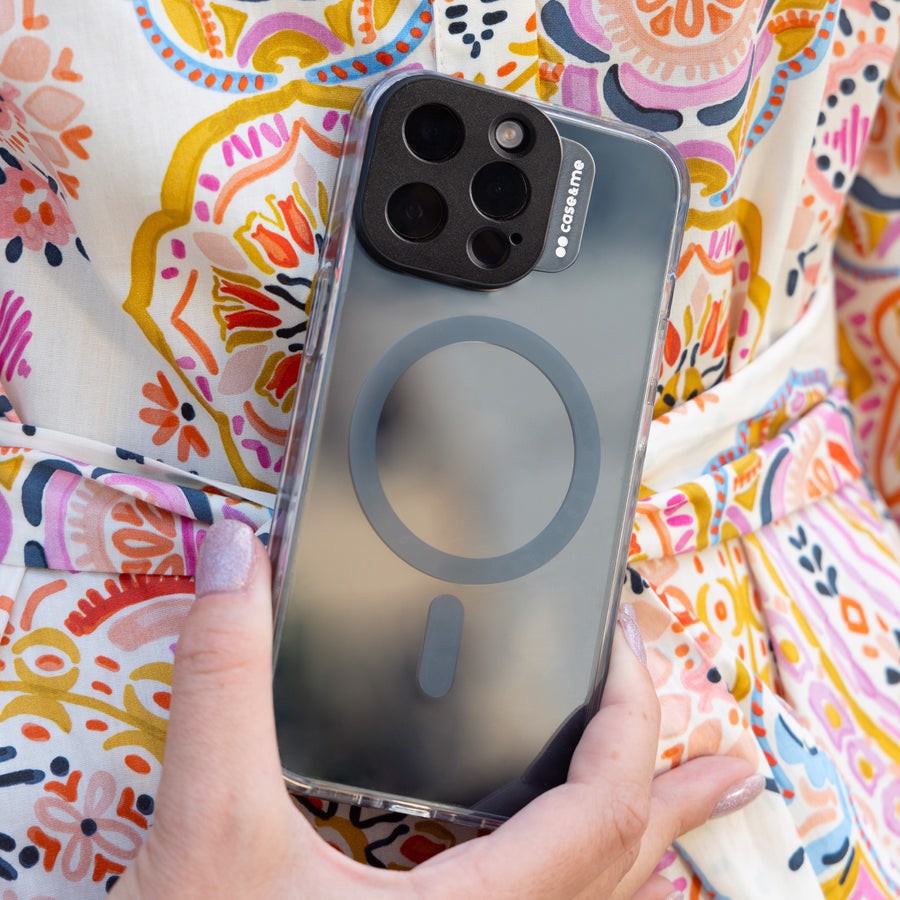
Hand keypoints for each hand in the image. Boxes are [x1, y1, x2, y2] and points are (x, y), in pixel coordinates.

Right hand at [112, 521, 761, 898]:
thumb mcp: (207, 820)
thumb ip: (224, 678)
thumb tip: (237, 556)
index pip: (601, 811)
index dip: (631, 722)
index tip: (627, 649)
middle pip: (622, 869)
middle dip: (675, 799)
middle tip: (731, 763)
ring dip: (642, 848)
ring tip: (682, 813)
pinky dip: (584, 880)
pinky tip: (561, 863)